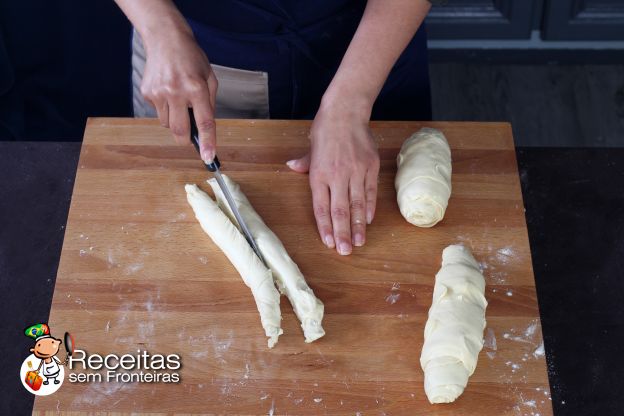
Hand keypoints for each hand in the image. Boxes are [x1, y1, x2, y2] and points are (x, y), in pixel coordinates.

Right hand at [140, 28, 217, 160]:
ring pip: (167, 124)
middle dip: (186, 139)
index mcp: (196, 88)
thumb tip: (205, 128)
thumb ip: (209, 103)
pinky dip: (165, 108)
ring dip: (175, 119)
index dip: (207, 142)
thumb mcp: (209, 77)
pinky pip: (158, 112)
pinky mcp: (147, 92)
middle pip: (179, 131)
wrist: (165, 38)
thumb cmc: (191, 58)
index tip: (209, 158)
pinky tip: (167, 90)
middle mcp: (176, 91)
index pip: (204, 122)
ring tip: (179, 99)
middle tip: (190, 137)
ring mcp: (159, 93)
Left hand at [287, 99, 379, 254]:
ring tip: (359, 242)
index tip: (329, 243)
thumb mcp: (311, 147)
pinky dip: (370, 208)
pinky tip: (369, 221)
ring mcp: (356, 171)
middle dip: (343, 233)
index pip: (321, 207)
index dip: (325, 227)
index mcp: (319, 174)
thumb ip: (304, 163)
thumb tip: (291, 167)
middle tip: (346, 251)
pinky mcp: (371, 166)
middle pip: (340, 211)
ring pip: (357, 205)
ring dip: (358, 226)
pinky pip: (371, 192)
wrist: (347, 111)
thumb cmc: (326, 129)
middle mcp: (337, 175)